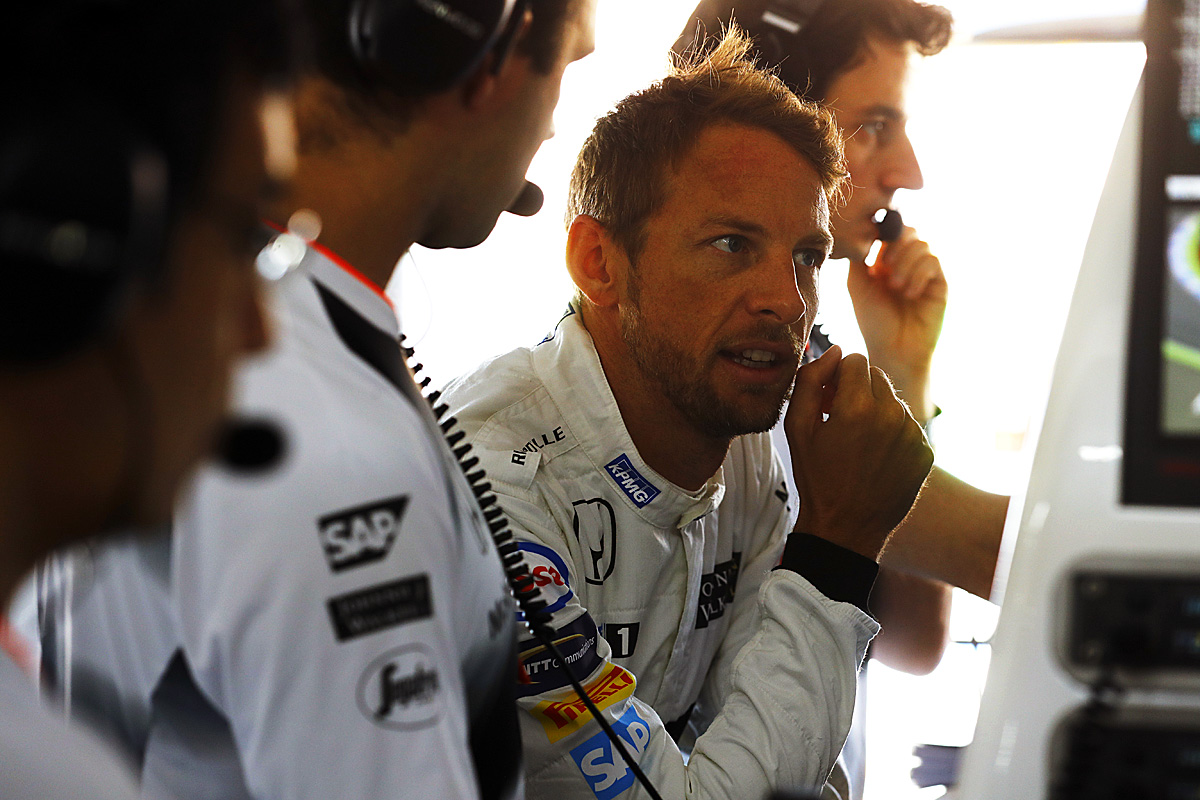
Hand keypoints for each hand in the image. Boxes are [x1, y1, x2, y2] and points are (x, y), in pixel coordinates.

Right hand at [785, 346, 933, 560]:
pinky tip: (875, 457)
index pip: (855, 360)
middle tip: (839, 419)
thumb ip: (810, 381)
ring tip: (857, 442)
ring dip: (875, 410)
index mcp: (858, 407)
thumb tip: (834, 352)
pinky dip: (892, 433)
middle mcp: (892, 416)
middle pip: (876, 376)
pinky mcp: (926, 452)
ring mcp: (913, 435)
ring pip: (893, 400)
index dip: (837, 375)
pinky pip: (908, 426)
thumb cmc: (816, 478)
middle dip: (857, 389)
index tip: (828, 398)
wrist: (846, 527)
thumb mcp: (797, 429)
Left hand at [847, 226, 946, 417]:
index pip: (890, 231)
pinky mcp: (939, 283)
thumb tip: (861, 230)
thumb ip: (858, 258)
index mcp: (885, 261)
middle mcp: (907, 263)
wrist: (894, 349)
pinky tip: (909, 294)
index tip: (874, 246)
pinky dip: (918, 274)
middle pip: (909, 231)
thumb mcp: (857, 285)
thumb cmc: (873, 321)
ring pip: (922, 244)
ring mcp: (925, 272)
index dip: (883, 231)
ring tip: (896, 287)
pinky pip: (933, 262)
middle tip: (885, 267)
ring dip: (906, 263)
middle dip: (896, 244)